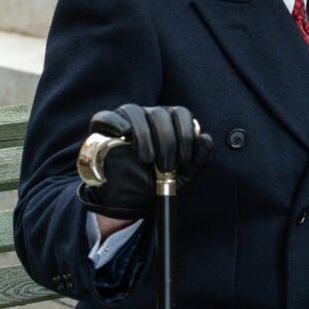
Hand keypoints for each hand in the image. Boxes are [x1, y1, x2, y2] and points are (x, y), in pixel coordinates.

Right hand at [79, 104, 212, 219]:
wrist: (131, 198)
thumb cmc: (159, 180)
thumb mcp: (184, 174)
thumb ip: (199, 158)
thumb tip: (205, 137)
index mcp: (169, 122)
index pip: (181, 113)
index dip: (185, 134)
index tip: (184, 159)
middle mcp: (148, 116)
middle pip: (160, 113)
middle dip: (167, 142)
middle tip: (165, 165)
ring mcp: (126, 121)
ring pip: (134, 110)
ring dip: (144, 136)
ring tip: (146, 159)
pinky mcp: (103, 130)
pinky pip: (105, 117)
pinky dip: (115, 122)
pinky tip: (123, 134)